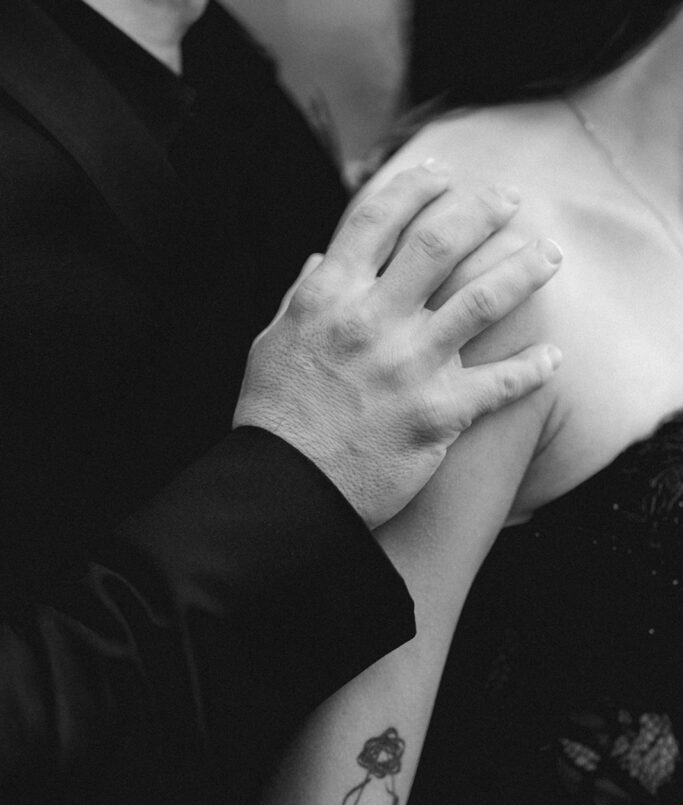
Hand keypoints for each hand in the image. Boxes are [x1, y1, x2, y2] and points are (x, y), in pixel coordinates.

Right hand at [233, 163, 562, 527]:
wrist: (286, 491)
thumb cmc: (274, 419)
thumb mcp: (270, 344)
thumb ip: (300, 296)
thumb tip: (321, 258)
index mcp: (328, 297)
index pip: (378, 218)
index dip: (416, 186)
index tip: (443, 174)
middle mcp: (372, 321)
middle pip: (441, 242)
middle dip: (483, 211)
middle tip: (510, 200)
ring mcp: (409, 366)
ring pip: (484, 298)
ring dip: (525, 270)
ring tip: (549, 256)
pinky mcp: (439, 413)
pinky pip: (501, 383)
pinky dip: (532, 368)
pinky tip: (552, 358)